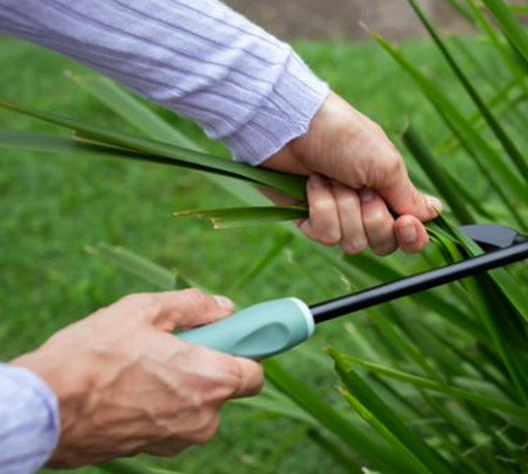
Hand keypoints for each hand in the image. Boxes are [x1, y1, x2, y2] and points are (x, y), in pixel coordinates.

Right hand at [11, 289, 263, 467]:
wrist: (44, 409)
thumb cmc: (93, 356)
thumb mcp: (144, 311)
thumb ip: (194, 306)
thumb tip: (224, 308)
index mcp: (210, 380)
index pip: (256, 372)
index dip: (245, 351)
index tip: (233, 339)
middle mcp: (204, 417)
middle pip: (224, 387)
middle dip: (206, 365)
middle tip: (172, 347)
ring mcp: (180, 439)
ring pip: (197, 405)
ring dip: (181, 386)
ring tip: (140, 368)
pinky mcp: (156, 450)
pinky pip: (174, 421)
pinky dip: (162, 404)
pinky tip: (130, 389)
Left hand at [263, 93, 441, 255]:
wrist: (293, 126)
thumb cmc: (344, 135)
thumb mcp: (385, 164)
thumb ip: (409, 196)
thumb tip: (436, 212)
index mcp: (390, 192)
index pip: (409, 233)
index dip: (411, 237)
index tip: (404, 224)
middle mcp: (366, 208)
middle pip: (383, 244)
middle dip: (372, 218)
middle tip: (362, 190)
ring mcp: (338, 215)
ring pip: (353, 243)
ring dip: (344, 208)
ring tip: (332, 179)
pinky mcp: (310, 219)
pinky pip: (325, 236)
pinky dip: (321, 208)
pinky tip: (313, 185)